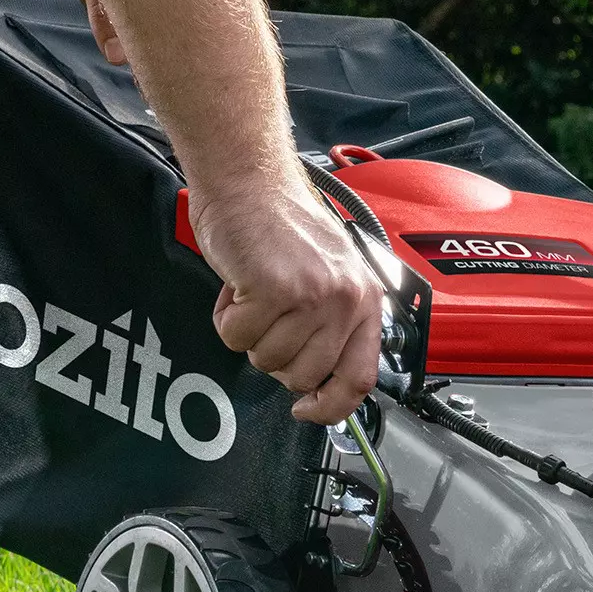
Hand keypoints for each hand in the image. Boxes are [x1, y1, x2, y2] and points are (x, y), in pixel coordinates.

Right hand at [197, 175, 383, 423]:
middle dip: (275, 358)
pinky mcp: (273, 290)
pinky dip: (227, 317)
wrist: (251, 181)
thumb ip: (334, 326)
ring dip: (249, 334)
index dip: (331, 407)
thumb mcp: (329, 277)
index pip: (360, 379)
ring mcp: (311, 296)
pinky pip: (237, 337)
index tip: (307, 410)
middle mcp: (346, 300)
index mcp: (366, 300)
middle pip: (304, 376)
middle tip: (267, 319)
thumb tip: (321, 382)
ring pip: (268, 360)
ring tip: (254, 293)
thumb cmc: (283, 226)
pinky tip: (237, 286)